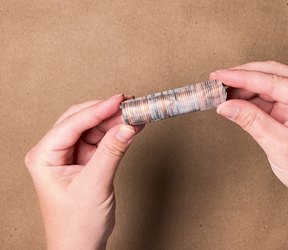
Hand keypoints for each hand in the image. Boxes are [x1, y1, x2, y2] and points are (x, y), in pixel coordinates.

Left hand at [25, 94, 143, 249]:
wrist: (82, 247)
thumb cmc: (76, 224)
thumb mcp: (94, 185)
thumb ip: (112, 152)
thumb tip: (127, 126)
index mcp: (44, 156)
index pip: (72, 124)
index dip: (97, 110)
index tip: (119, 101)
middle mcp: (55, 153)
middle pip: (81, 121)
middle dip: (106, 112)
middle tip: (130, 105)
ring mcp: (71, 156)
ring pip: (94, 129)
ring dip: (115, 122)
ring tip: (136, 115)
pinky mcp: (86, 161)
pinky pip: (103, 141)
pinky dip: (118, 134)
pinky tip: (132, 127)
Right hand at [210, 61, 287, 248]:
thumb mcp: (279, 147)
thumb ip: (251, 120)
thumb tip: (225, 105)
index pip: (275, 81)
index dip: (243, 77)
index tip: (219, 75)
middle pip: (274, 75)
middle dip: (244, 76)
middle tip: (217, 80)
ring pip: (270, 84)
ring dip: (245, 87)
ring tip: (221, 92)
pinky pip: (270, 98)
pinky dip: (251, 99)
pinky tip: (235, 100)